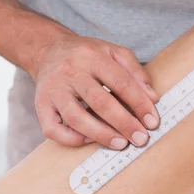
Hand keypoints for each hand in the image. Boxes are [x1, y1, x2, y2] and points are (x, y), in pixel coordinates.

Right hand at [31, 33, 159, 148]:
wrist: (48, 50)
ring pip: (76, 118)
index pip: (121, 83)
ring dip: (101, 134)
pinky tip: (89, 141)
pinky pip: (52, 128)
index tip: (152, 122)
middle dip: (124, 123)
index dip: (139, 104)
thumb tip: (152, 98)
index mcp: (92, 56)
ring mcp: (54, 90)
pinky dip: (71, 139)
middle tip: (140, 138)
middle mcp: (71, 72)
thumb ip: (136, 72)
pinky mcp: (40, 105)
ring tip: (120, 144)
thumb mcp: (114, 52)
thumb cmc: (88, 56)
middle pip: (100, 102)